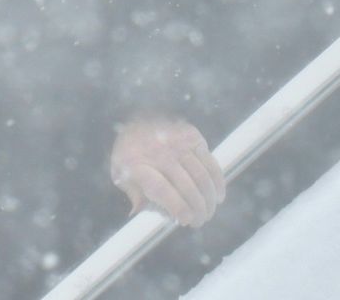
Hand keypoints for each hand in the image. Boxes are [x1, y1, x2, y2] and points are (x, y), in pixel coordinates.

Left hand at [109, 113, 226, 227]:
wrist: (136, 118)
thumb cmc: (128, 154)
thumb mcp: (120, 175)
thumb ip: (134, 195)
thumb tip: (141, 212)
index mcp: (137, 164)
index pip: (162, 189)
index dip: (177, 207)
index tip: (186, 221)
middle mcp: (158, 151)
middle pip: (186, 186)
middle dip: (197, 209)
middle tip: (199, 221)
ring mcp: (177, 142)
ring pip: (201, 177)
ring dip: (209, 199)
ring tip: (208, 213)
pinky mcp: (192, 136)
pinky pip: (210, 163)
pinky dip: (218, 182)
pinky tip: (219, 196)